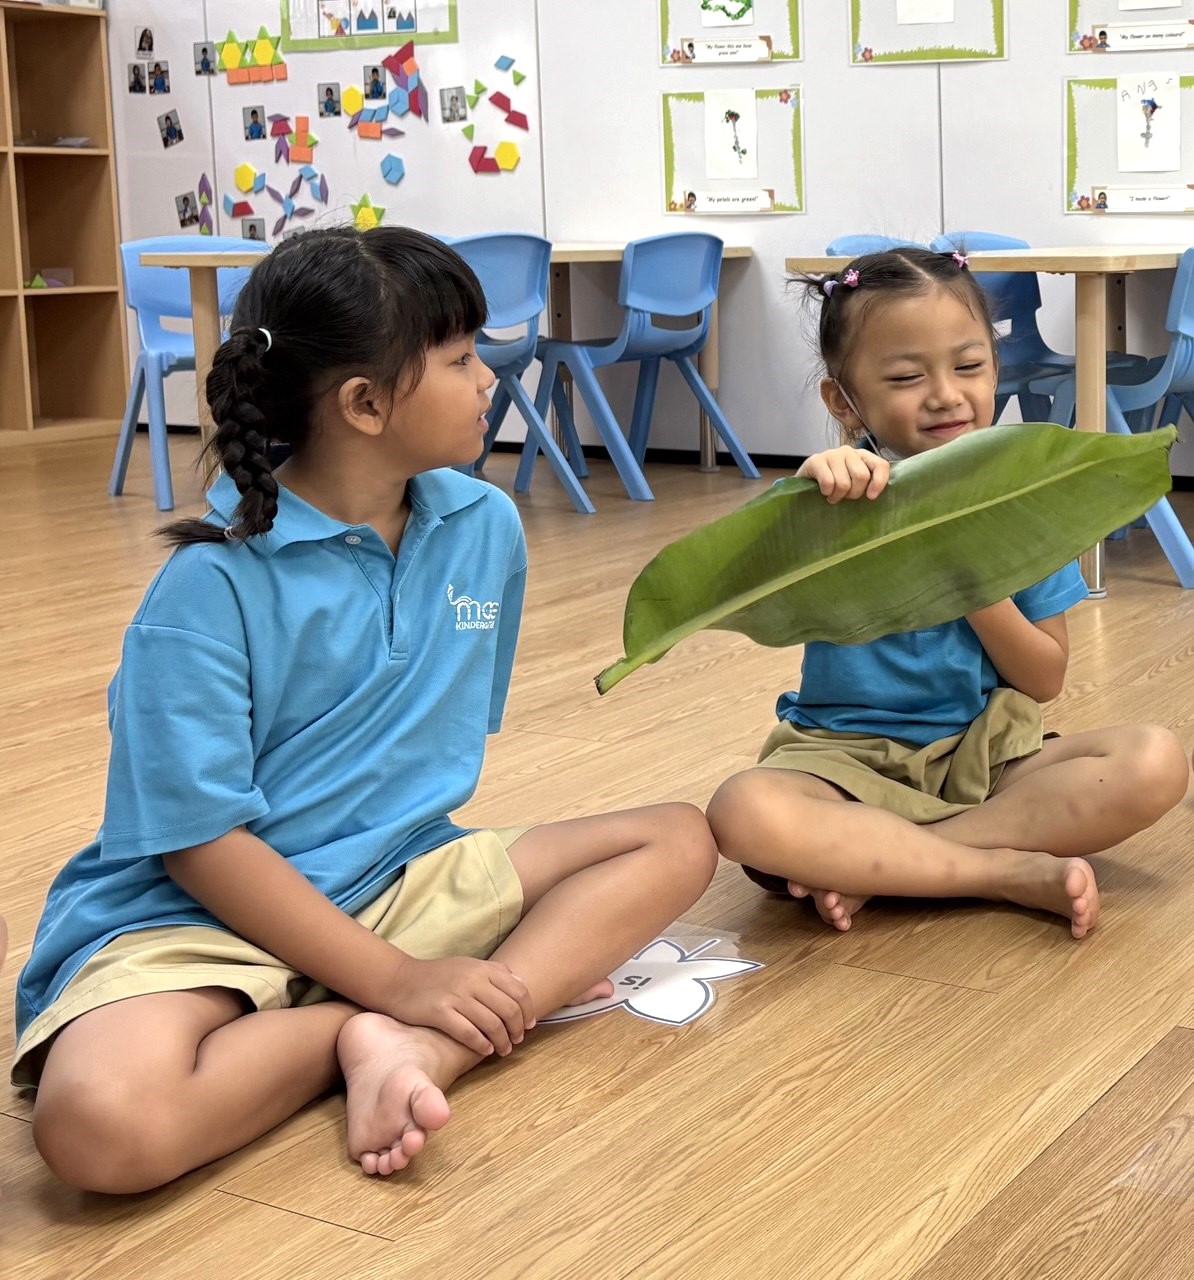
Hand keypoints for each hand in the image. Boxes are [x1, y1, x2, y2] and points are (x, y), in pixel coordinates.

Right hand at [386, 955, 535, 1056]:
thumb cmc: (436, 976)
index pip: (518, 991)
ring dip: (502, 1041)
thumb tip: (520, 983)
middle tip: (517, 1040)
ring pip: (491, 1024)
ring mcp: (456, 995)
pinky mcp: (439, 1012)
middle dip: (517, 1029)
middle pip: (508, 1009)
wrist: (400, 980)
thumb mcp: (467, 965)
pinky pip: (468, 1033)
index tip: (529, 1025)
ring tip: (503, 1050)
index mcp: (482, 968)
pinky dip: (481, 1044)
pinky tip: (485, 1050)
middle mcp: (472, 980)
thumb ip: (494, 972)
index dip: (528, 1011)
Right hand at [796, 447, 888, 502]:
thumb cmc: (834, 489)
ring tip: (832, 496)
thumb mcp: (855, 486)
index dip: (879, 482)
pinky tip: (823, 492)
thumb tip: (876, 494)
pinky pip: (828, 482)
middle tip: (845, 497)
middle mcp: (848, 451)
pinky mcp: (815, 460)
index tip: (871, 497)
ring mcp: (831, 454)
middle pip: (861, 476)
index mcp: (862, 456)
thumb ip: (868, 484)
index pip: (880, 465)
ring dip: (838, 496)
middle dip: (854, 493)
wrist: (804, 487)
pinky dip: (827, 492)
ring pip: (844, 483)